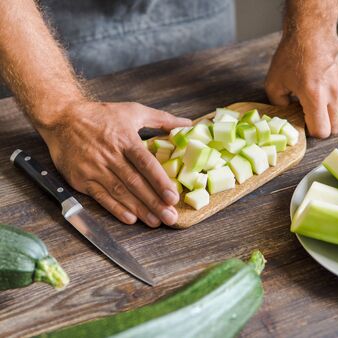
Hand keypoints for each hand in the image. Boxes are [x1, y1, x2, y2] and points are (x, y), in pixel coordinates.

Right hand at [38, 101, 191, 226]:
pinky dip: (116, 209)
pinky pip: (101, 197)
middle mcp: (110, 155)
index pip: (146, 164)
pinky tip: (131, 219)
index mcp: (125, 139)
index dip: (160, 182)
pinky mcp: (81, 179)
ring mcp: (94, 168)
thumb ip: (162, 119)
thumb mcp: (133, 111)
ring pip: (120, 193)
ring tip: (155, 222)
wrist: (62, 118)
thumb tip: (188, 123)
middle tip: (171, 218)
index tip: (173, 197)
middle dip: (155, 202)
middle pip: (135, 183)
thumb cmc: (101, 115)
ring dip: (139, 209)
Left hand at [265, 31, 337, 137]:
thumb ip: (279, 106)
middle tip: (313, 115)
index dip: (313, 131)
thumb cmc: (290, 57)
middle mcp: (335, 92)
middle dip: (324, 125)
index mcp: (314, 96)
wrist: (311, 32)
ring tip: (323, 106)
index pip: (322, 131)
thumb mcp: (273, 83)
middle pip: (336, 128)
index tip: (306, 122)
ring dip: (335, 116)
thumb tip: (288, 117)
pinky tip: (330, 92)